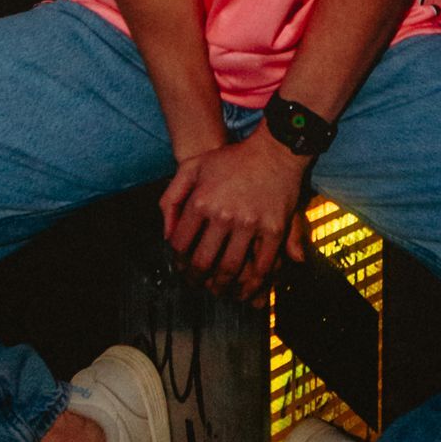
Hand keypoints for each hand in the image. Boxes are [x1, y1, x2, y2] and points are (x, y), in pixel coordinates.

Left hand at [160, 128, 310, 300]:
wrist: (273, 150)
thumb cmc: (231, 159)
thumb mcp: (192, 166)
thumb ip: (172, 199)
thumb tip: (167, 234)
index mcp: (200, 201)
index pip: (180, 244)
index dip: (177, 260)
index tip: (180, 266)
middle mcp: (223, 215)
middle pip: (202, 261)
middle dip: (195, 279)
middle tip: (195, 284)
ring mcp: (249, 223)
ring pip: (229, 269)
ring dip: (221, 287)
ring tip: (217, 291)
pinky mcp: (273, 229)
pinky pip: (261, 266)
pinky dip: (253, 284)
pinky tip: (246, 291)